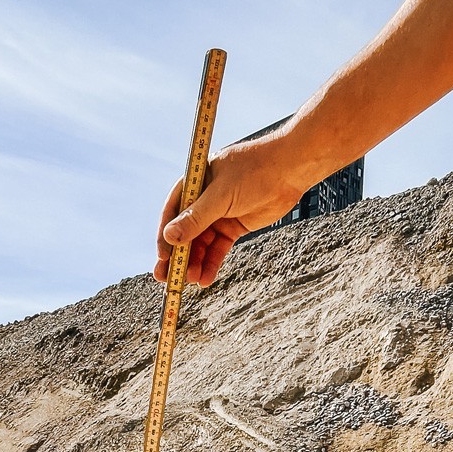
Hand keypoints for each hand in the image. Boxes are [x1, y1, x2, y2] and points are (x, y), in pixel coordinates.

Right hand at [154, 127, 306, 286]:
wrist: (289, 171)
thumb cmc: (254, 171)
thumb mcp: (221, 195)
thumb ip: (196, 218)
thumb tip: (170, 236)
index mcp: (194, 184)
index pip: (172, 213)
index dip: (165, 236)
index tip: (163, 258)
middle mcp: (203, 200)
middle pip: (184, 232)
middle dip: (177, 255)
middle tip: (167, 278)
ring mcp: (218, 214)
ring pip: (201, 244)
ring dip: (194, 262)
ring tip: (191, 280)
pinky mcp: (233, 227)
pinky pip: (218, 248)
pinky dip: (211, 263)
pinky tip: (205, 278)